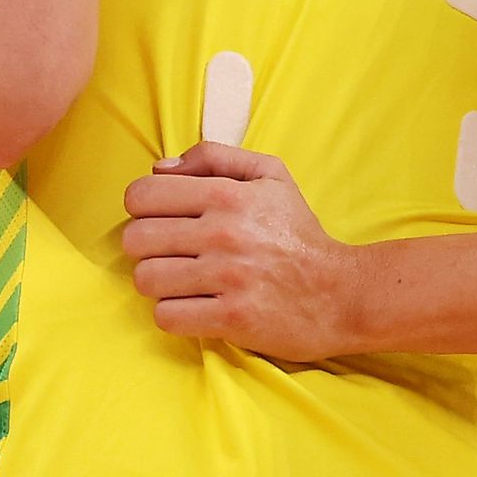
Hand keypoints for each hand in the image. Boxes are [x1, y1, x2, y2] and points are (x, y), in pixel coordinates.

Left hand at [119, 142, 362, 360]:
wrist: (341, 293)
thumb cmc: (299, 233)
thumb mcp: (271, 176)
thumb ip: (215, 158)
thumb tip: (160, 169)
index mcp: (229, 194)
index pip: (142, 195)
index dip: (142, 207)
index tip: (161, 219)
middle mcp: (224, 233)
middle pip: (136, 239)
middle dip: (146, 247)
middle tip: (170, 252)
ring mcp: (226, 278)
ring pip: (146, 279)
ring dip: (159, 283)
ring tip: (182, 281)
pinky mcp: (230, 319)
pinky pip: (166, 316)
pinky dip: (174, 313)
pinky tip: (194, 305)